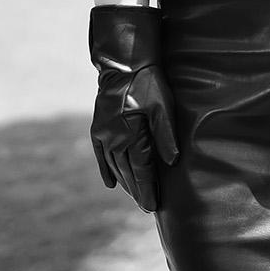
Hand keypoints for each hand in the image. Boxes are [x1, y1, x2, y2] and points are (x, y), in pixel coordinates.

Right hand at [88, 5, 180, 211]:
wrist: (124, 63)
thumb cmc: (149, 82)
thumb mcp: (163, 105)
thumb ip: (166, 134)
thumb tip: (172, 162)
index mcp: (130, 134)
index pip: (141, 170)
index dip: (148, 189)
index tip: (153, 206)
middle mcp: (113, 138)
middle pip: (128, 171)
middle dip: (138, 190)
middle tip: (148, 207)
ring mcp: (103, 133)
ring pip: (115, 165)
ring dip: (126, 182)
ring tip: (136, 195)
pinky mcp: (98, 127)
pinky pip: (101, 155)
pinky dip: (106, 169)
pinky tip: (111, 183)